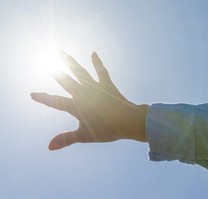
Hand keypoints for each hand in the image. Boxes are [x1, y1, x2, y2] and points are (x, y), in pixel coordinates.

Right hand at [31, 51, 147, 149]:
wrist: (128, 121)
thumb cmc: (107, 130)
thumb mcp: (85, 136)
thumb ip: (66, 139)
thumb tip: (49, 147)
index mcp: (77, 106)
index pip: (56, 102)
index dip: (44, 98)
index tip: (32, 94)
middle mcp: (84, 93)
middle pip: (66, 81)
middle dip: (55, 73)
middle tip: (46, 64)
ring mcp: (95, 87)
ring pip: (79, 72)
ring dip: (69, 62)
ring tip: (61, 52)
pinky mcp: (107, 85)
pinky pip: (101, 71)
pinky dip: (97, 63)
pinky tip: (94, 54)